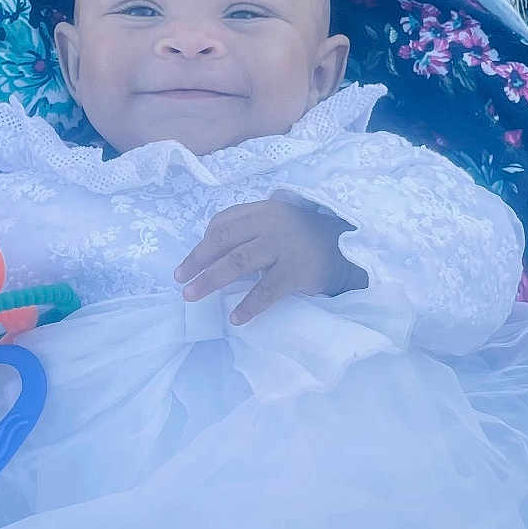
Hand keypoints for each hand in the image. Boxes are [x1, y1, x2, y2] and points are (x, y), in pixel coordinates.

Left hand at [173, 199, 368, 325]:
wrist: (348, 250)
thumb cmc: (306, 239)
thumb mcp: (278, 223)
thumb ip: (249, 230)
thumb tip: (210, 253)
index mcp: (264, 210)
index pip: (223, 222)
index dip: (203, 243)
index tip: (190, 263)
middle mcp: (271, 224)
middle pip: (223, 241)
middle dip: (197, 261)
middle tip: (179, 279)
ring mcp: (283, 246)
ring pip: (237, 262)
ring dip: (210, 280)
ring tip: (191, 295)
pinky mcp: (296, 270)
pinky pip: (266, 290)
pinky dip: (249, 305)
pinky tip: (235, 318)